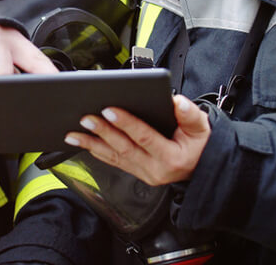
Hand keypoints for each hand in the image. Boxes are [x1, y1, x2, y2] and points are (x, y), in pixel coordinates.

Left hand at [63, 95, 210, 185]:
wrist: (202, 168)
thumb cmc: (199, 145)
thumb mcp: (202, 128)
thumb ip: (190, 114)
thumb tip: (177, 102)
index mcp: (171, 157)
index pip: (144, 138)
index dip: (126, 123)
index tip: (109, 110)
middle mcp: (154, 169)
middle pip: (123, 148)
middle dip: (103, 132)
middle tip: (86, 118)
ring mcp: (143, 174)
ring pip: (113, 157)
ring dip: (91, 144)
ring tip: (73, 133)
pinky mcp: (136, 173)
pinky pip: (113, 162)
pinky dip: (96, 151)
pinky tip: (82, 142)